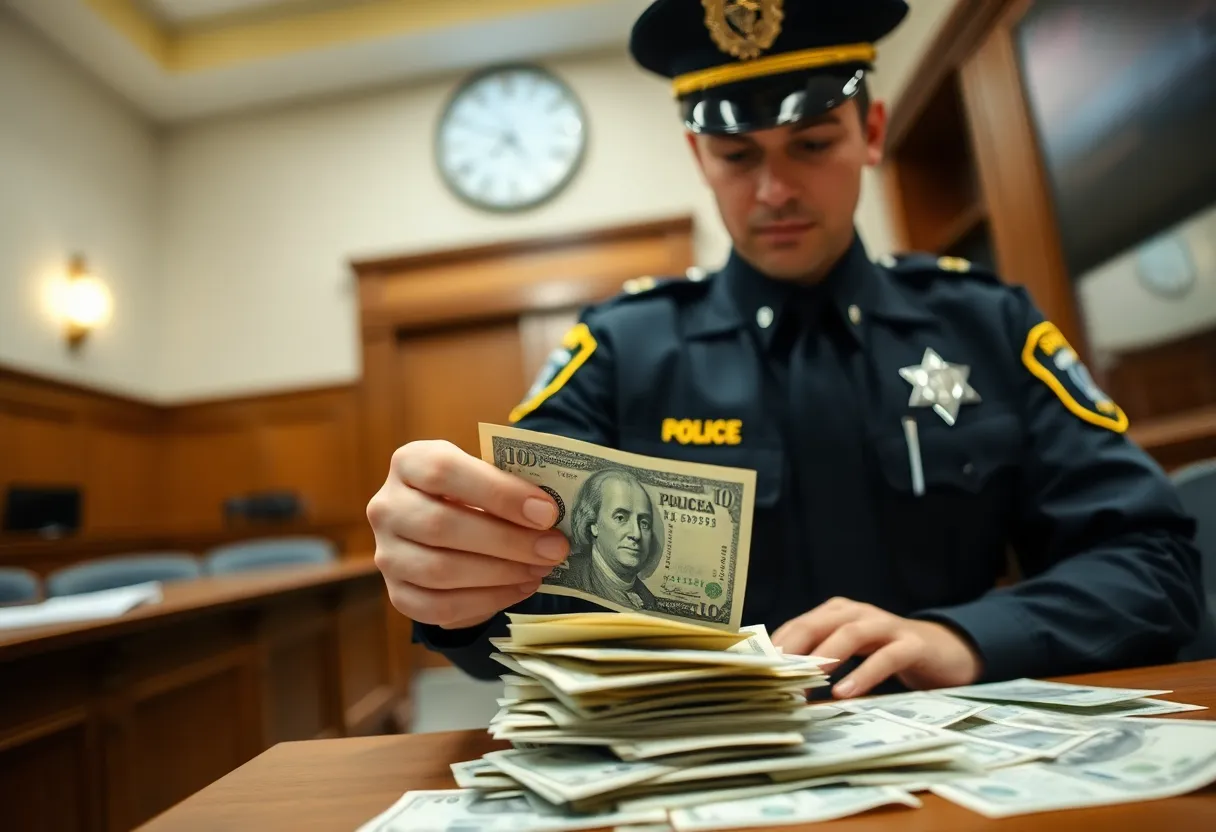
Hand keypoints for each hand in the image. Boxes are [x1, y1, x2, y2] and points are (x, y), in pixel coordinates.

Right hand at [366, 440, 569, 629]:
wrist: (443, 524)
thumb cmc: (473, 492)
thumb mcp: (485, 473)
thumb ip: (510, 486)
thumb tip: (549, 516)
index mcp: (408, 462)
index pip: (444, 471)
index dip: (498, 493)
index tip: (546, 512)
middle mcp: (387, 507)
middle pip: (441, 526)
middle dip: (507, 541)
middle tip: (553, 549)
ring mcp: (387, 554)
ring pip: (439, 570)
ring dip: (501, 573)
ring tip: (540, 569)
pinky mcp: (397, 594)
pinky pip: (439, 607)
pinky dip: (487, 601)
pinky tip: (520, 588)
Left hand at [771, 597, 982, 698]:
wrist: (944, 651)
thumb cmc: (886, 654)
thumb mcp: (850, 654)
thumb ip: (819, 660)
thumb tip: (779, 684)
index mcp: (836, 613)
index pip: (797, 625)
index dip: (775, 648)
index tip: (756, 671)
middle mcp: (858, 613)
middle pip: (816, 624)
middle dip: (793, 649)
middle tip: (774, 675)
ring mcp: (886, 625)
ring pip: (850, 633)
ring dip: (826, 655)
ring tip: (808, 681)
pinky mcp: (912, 644)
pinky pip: (886, 656)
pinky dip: (865, 674)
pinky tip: (847, 693)